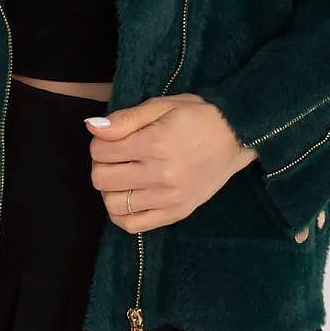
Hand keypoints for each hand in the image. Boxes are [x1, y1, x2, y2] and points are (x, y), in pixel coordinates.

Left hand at [85, 93, 258, 232]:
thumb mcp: (163, 105)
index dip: (100, 142)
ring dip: (110, 189)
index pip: (100, 151)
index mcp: (155, 144)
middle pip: (102, 178)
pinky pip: (133, 225)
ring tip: (123, 176)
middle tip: (116, 156)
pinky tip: (129, 196)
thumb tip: (93, 128)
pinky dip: (121, 213)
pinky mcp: (176, 213)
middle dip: (101, 164)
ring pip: (112, 204)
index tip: (112, 138)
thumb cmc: (198, 116)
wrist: (236, 137)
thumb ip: (126, 118)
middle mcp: (160, 174)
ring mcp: (168, 198)